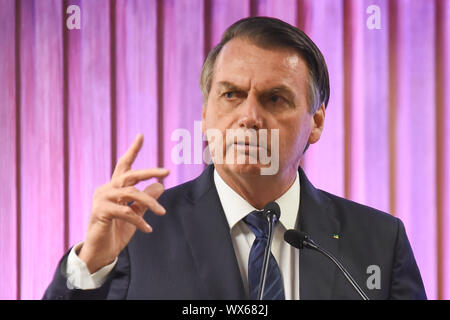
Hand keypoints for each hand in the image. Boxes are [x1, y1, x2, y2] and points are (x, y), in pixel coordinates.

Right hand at [78, 134, 168, 272]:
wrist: (100, 253)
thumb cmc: (116, 232)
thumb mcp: (136, 215)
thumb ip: (146, 201)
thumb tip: (161, 185)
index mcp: (114, 188)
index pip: (124, 165)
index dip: (133, 151)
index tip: (141, 136)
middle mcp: (106, 189)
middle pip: (129, 174)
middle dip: (149, 171)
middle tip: (167, 172)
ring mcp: (101, 199)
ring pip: (131, 193)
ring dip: (150, 203)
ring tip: (162, 213)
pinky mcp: (100, 211)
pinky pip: (126, 212)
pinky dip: (139, 221)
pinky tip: (148, 229)